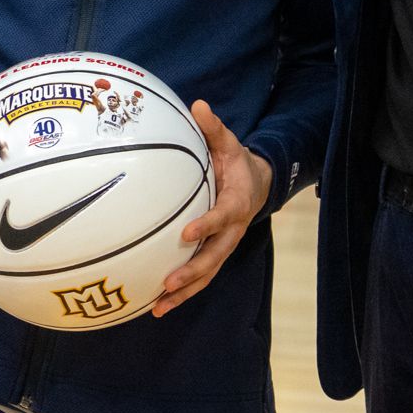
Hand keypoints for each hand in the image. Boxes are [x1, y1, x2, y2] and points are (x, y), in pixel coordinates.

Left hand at [153, 100, 271, 316]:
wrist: (256, 183)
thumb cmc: (235, 161)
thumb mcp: (228, 141)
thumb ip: (214, 128)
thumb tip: (199, 105)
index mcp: (236, 203)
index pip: (223, 216)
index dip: (208, 225)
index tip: (187, 233)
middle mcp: (232, 231)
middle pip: (215, 256)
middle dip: (193, 271)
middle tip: (169, 282)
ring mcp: (224, 246)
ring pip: (207, 274)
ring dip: (185, 292)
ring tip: (159, 307)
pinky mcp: (214, 254)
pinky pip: (199, 276)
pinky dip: (181, 293)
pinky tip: (156, 306)